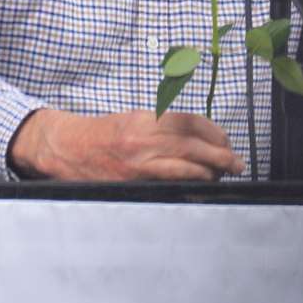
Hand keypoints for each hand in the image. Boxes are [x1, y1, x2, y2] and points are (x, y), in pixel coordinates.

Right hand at [9, 108, 245, 179]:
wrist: (65, 148)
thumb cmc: (99, 136)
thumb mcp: (131, 121)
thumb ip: (160, 128)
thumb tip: (195, 139)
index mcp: (145, 118)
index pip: (190, 121)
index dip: (214, 131)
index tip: (226, 139)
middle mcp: (145, 137)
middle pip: (195, 143)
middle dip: (221, 153)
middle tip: (237, 162)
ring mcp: (140, 161)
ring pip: (188, 164)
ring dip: (212, 170)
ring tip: (225, 174)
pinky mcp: (134, 180)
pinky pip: (171, 180)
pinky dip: (191, 182)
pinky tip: (201, 184)